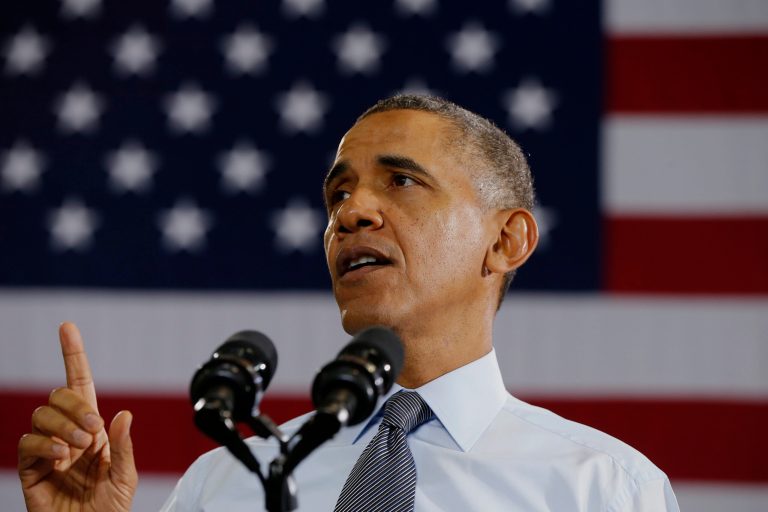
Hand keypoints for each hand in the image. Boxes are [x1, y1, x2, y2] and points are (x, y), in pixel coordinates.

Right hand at [17, 322, 137, 511]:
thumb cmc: (109, 510)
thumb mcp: (126, 478)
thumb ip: (123, 447)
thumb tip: (122, 413)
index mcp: (95, 430)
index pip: (81, 384)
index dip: (74, 355)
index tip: (67, 327)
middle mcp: (70, 434)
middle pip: (59, 395)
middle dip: (75, 406)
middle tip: (92, 431)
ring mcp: (48, 450)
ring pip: (41, 414)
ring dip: (62, 425)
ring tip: (77, 449)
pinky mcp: (30, 469)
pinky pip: (28, 443)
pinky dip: (45, 445)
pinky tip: (61, 458)